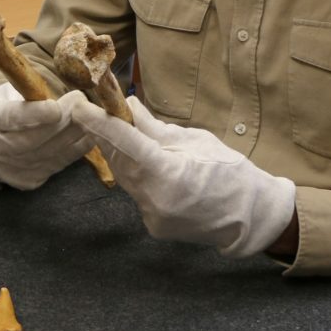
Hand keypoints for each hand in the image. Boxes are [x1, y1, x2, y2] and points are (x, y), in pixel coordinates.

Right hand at [0, 83, 92, 189]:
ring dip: (75, 133)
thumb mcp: (2, 94)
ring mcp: (13, 169)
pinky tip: (89, 134)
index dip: (35, 114)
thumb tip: (56, 81)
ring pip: (51, 152)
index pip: (11, 119)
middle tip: (81, 100)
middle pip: (35, 138)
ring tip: (90, 114)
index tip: (56, 107)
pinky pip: (58, 164)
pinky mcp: (29, 181)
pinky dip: (77, 148)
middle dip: (63, 120)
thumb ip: (25, 91)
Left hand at [71, 96, 295, 257]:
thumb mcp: (195, 141)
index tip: (79, 106)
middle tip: (94, 110)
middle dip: (105, 134)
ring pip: (125, 176)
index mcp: (169, 174)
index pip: (125, 142)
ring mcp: (152, 216)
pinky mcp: (153, 225)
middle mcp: (155, 199)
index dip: (99, 122)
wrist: (251, 217)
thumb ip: (156, 128)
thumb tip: (128, 107)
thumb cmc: (230, 171)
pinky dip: (136, 174)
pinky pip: (137, 192)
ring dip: (119, 152)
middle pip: (119, 159)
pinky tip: (143, 162)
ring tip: (117, 131)